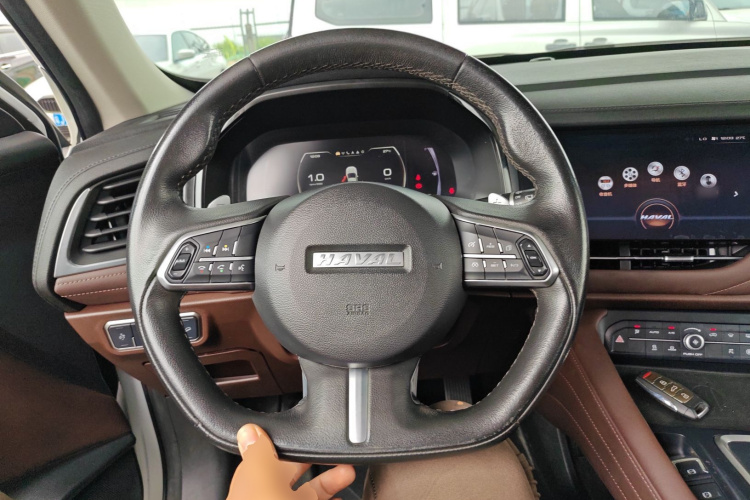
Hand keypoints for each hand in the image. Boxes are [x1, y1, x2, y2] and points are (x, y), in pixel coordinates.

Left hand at [227, 424, 355, 499]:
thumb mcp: (261, 477)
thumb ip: (258, 452)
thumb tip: (249, 430)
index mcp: (253, 486)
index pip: (270, 461)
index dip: (291, 447)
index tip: (313, 438)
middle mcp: (269, 498)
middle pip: (295, 478)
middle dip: (318, 463)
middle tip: (341, 456)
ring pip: (310, 494)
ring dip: (330, 482)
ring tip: (349, 473)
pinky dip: (332, 499)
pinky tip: (342, 497)